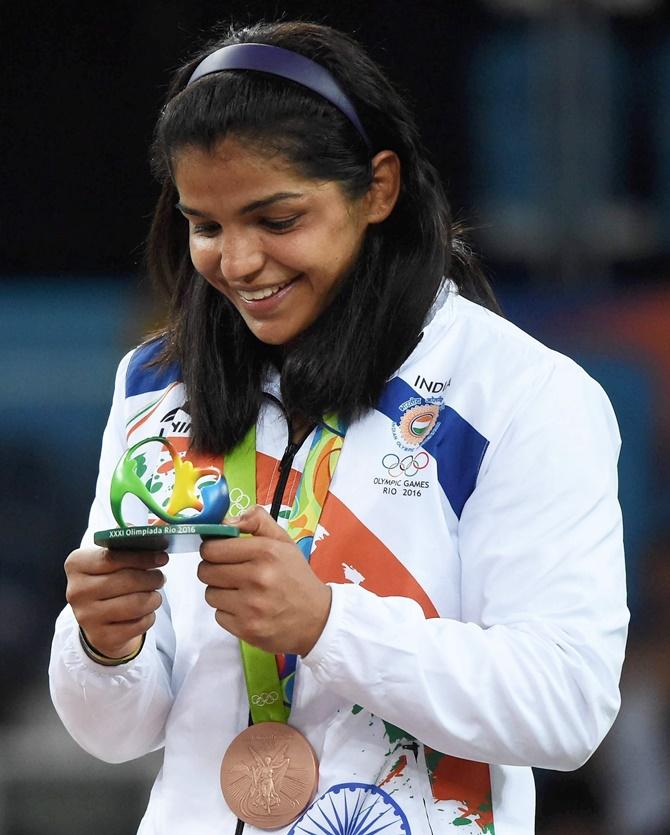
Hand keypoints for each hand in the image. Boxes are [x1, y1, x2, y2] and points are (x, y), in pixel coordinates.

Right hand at [65, 547, 167, 658]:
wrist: (96, 620)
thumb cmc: (109, 580)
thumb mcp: (111, 557)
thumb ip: (129, 540)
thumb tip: (156, 525)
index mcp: (76, 564)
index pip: (113, 557)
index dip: (142, 556)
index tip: (163, 556)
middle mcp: (76, 591)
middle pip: (128, 580)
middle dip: (152, 577)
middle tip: (161, 577)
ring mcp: (86, 617)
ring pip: (136, 603)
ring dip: (154, 598)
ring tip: (155, 594)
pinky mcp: (101, 637)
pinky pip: (139, 624)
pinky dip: (149, 617)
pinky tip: (145, 612)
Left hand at [197, 506, 331, 655]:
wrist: (317, 618)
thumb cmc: (296, 576)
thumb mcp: (284, 542)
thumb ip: (257, 521)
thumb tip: (225, 520)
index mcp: (266, 552)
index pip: (212, 548)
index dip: (211, 549)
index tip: (218, 552)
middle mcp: (258, 577)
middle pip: (205, 571)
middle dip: (212, 569)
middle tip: (228, 572)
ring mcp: (251, 605)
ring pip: (210, 594)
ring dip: (220, 592)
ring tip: (240, 591)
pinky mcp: (246, 628)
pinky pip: (218, 615)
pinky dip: (228, 612)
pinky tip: (245, 608)